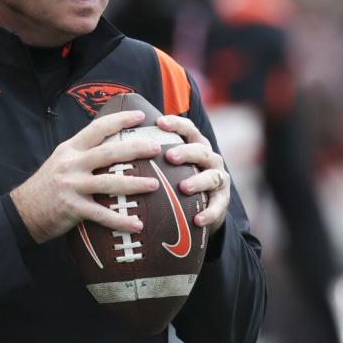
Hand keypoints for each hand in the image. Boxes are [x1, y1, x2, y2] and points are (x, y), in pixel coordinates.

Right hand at [10, 110, 160, 242]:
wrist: (23, 211)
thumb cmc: (47, 187)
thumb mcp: (61, 162)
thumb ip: (83, 154)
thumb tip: (112, 147)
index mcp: (70, 149)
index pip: (97, 128)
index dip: (119, 120)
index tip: (140, 116)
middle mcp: (71, 164)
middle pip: (108, 152)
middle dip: (135, 148)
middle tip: (156, 148)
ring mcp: (72, 185)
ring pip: (109, 183)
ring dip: (134, 184)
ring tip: (155, 185)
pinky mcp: (72, 208)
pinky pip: (101, 214)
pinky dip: (120, 220)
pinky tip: (136, 224)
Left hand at [156, 115, 230, 231]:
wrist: (205, 205)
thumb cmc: (180, 177)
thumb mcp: (171, 164)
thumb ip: (154, 154)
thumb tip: (118, 145)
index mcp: (197, 145)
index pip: (189, 129)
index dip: (176, 124)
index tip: (159, 122)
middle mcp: (210, 159)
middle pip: (201, 151)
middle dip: (186, 152)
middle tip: (170, 157)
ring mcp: (219, 178)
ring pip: (212, 176)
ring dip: (198, 181)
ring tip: (183, 187)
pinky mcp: (223, 200)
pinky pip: (218, 206)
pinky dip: (209, 213)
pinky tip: (197, 220)